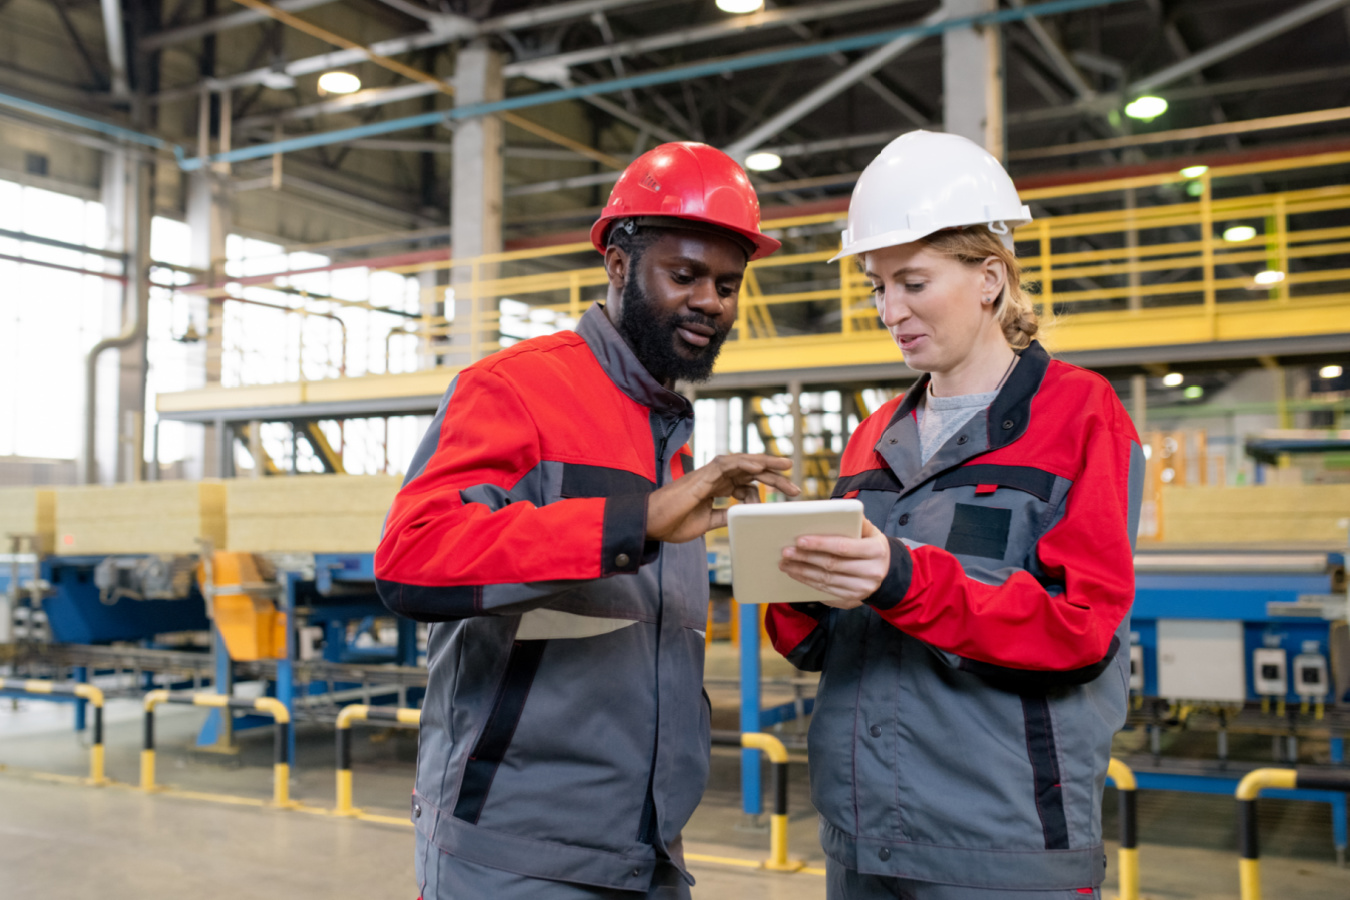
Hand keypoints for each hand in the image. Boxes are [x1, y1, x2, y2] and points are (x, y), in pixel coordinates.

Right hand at [646, 454, 799, 543]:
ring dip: (766, 463)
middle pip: (751, 471)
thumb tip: (742, 517)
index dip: (768, 489)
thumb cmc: (674, 522)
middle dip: (775, 476)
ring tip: (786, 465)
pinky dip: (744, 463)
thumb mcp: (707, 523)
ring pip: (743, 462)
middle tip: (795, 487)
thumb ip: (724, 517)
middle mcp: (716, 478)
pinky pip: (727, 464)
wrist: (652, 524)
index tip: (785, 499)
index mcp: (718, 488)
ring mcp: (710, 474)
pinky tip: (760, 467)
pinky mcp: (703, 475)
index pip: (749, 484)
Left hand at [778, 518, 890, 608]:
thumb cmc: (871, 545)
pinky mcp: (851, 598)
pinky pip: (825, 590)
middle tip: (786, 552)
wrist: (885, 571)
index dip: (820, 544)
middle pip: (832, 565)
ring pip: (826, 580)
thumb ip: (856, 521)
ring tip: (785, 563)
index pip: (843, 547)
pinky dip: (808, 582)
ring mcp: (862, 589)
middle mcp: (872, 572)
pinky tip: (796, 573)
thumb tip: (835, 509)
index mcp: (876, 551)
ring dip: (802, 572)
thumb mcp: (871, 531)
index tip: (800, 540)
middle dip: (806, 558)